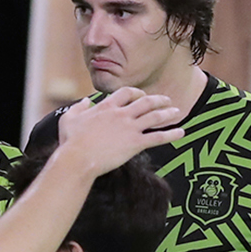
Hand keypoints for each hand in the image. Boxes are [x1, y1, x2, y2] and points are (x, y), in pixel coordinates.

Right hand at [55, 87, 189, 174]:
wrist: (77, 159)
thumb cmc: (71, 142)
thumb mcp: (69, 119)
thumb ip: (79, 108)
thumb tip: (84, 101)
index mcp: (107, 106)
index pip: (126, 93)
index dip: (136, 93)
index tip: (141, 95)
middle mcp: (121, 114)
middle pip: (146, 101)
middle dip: (158, 100)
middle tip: (166, 100)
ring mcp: (129, 128)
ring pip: (154, 116)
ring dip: (168, 113)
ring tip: (177, 111)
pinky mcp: (135, 143)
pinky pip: (157, 137)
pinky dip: (171, 134)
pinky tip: (181, 133)